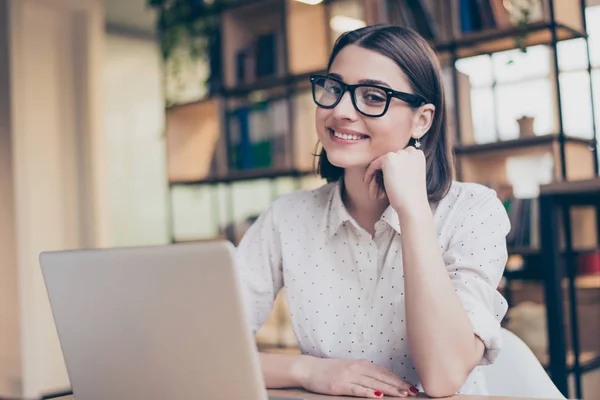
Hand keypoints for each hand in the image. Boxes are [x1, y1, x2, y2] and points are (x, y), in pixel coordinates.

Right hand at [298, 357, 418, 397]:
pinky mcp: (340, 385)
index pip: (385, 372)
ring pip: (373, 384)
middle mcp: (357, 368)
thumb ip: (365, 372)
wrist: (309, 368)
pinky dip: (368, 393)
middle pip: (382, 377)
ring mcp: (348, 376)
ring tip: (402, 395)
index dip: (399, 380)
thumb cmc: (330, 370)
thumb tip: (381, 379)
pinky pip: (357, 389)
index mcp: (361, 363)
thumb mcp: (350, 367)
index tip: (411, 387)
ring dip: (388, 390)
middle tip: (413, 393)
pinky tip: (378, 397)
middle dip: (399, 386)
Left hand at [363, 147, 427, 213]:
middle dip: (384, 173)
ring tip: (376, 190)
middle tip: (380, 187)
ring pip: (383, 163)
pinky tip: (367, 181)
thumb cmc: (411, 196)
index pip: (400, 158)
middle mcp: (411, 151)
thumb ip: (402, 167)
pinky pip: (374, 164)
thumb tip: (387, 164)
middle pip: (391, 159)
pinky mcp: (389, 159)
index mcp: (418, 155)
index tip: (388, 179)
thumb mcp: (410, 176)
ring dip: (377, 176)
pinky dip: (370, 173)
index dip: (393, 169)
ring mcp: (400, 154)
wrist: (413, 205)